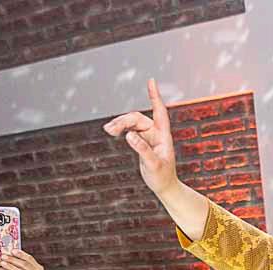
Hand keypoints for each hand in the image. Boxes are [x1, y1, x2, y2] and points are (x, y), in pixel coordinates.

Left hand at [0, 250, 50, 269]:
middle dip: (12, 259)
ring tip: (2, 263)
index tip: (11, 250)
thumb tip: (12, 254)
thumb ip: (25, 266)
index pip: (29, 259)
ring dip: (10, 267)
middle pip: (24, 265)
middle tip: (3, 256)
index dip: (20, 254)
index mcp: (39, 269)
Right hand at [105, 78, 180, 198]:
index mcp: (163, 136)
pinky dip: (120, 129)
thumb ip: (142, 150)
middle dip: (123, 121)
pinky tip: (111, 131)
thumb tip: (128, 136)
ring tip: (108, 130)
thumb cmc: (162, 176)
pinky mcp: (142, 141)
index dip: (155, 96)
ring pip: (132, 123)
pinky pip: (129, 130)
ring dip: (120, 125)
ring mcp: (149, 136)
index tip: (151, 81)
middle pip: (138, 118)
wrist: (164, 186)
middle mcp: (156, 133)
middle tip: (109, 129)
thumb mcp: (153, 164)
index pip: (159, 112)